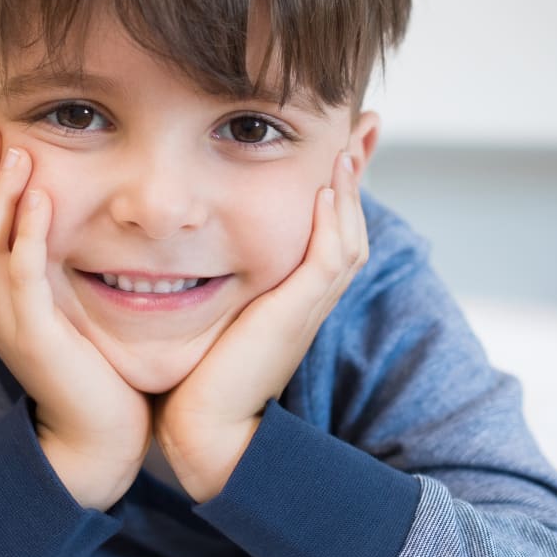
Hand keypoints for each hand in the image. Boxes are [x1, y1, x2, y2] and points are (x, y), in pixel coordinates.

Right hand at [0, 128, 151, 509]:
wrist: (98, 437)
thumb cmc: (91, 371)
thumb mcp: (64, 309)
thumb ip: (54, 271)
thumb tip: (66, 222)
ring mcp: (7, 322)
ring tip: (18, 152)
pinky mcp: (34, 336)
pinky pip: (22, 276)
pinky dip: (28, 234)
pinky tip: (43, 201)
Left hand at [154, 151, 368, 501]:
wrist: (204, 428)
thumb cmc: (199, 377)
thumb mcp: (215, 313)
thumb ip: (215, 279)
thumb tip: (192, 245)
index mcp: (297, 297)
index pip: (330, 231)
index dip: (341, 189)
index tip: (343, 145)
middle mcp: (311, 299)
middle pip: (351, 226)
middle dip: (358, 176)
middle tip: (364, 127)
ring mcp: (309, 307)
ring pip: (347, 238)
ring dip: (350, 189)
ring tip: (348, 146)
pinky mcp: (297, 314)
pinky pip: (328, 260)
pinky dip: (332, 223)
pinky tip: (326, 189)